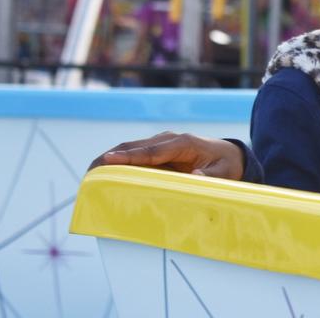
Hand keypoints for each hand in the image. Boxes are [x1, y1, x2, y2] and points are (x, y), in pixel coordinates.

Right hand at [88, 131, 244, 179]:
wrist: (230, 155)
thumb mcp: (224, 173)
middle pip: (134, 147)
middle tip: (89, 173)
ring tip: (90, 175)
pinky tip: (104, 174)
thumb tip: (196, 178)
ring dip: (110, 159)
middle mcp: (168, 140)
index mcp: (183, 143)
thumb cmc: (226, 165)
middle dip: (110, 157)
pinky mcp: (157, 152)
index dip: (130, 157)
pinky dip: (118, 162)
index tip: (108, 161)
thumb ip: (211, 176)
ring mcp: (161, 144)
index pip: (152, 151)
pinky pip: (134, 155)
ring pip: (130, 149)